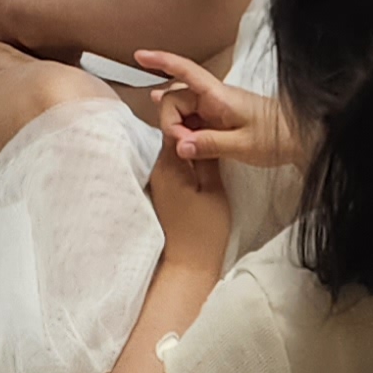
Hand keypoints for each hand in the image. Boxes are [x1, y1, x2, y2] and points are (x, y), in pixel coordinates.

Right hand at [139, 48, 293, 170]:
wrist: (304, 138)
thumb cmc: (278, 137)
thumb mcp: (243, 145)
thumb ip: (209, 144)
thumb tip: (179, 145)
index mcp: (219, 95)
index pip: (185, 71)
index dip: (161, 61)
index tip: (138, 56)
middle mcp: (215, 96)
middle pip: (177, 98)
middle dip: (171, 120)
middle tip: (185, 147)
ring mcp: (217, 107)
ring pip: (184, 110)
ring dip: (178, 126)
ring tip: (185, 147)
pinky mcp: (221, 118)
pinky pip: (194, 118)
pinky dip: (185, 127)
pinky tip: (178, 134)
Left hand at [147, 121, 234, 262]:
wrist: (189, 264)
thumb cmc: (205, 229)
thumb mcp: (214, 190)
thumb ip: (208, 159)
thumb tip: (205, 130)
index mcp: (168, 166)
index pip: (174, 127)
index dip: (191, 114)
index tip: (210, 109)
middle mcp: (157, 169)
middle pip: (172, 136)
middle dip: (190, 126)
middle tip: (215, 120)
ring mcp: (158, 180)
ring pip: (173, 150)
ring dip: (189, 142)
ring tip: (211, 135)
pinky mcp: (164, 190)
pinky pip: (174, 164)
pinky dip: (186, 158)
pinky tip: (202, 158)